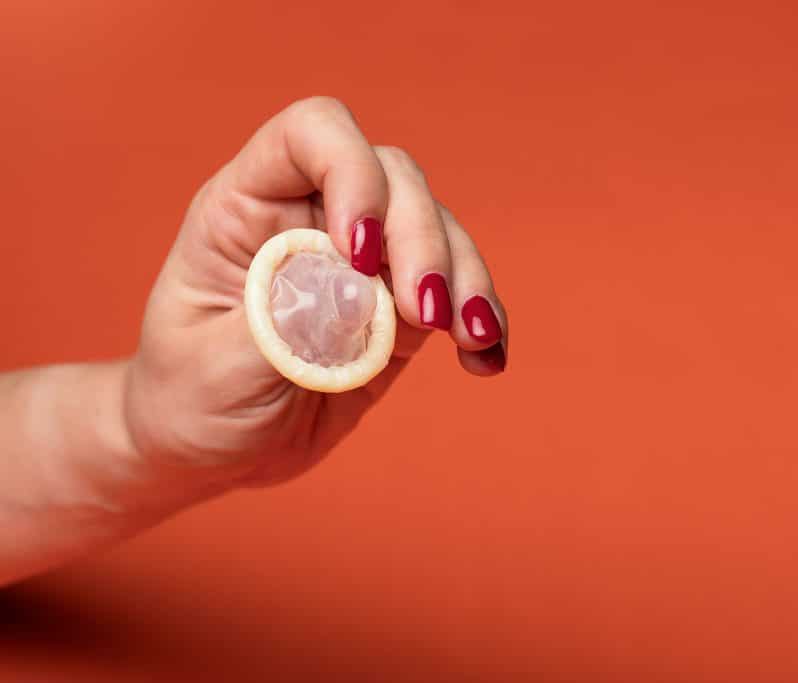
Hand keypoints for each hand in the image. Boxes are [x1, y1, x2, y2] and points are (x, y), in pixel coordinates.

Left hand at [125, 97, 508, 488]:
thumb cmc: (189, 398)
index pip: (312, 135)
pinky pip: (457, 294)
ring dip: (466, 280)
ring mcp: (365, 262)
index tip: (361, 253)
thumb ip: (282, 324)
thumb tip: (359, 289)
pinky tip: (485, 360)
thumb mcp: (213, 368)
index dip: (351, 172)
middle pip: (395, 180)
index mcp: (249, 206)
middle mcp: (315, 217)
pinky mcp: (399, 310)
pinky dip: (481, 322)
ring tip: (470, 340)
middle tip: (425, 316)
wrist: (213, 448)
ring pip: (440, 231)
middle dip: (423, 241)